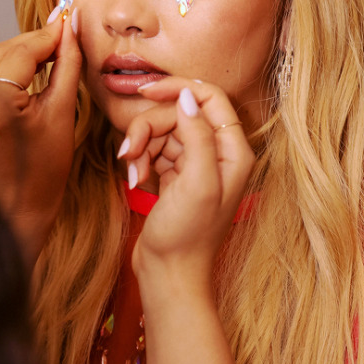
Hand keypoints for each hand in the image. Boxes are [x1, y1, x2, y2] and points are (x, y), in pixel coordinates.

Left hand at [0, 12, 81, 265]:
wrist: (14, 214)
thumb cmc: (42, 176)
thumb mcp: (62, 115)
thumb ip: (68, 66)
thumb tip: (73, 30)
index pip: (25, 48)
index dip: (52, 33)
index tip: (71, 20)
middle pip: (7, 48)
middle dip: (38, 40)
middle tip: (67, 33)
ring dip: (23, 52)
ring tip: (52, 52)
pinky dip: (8, 67)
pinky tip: (28, 69)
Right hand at [118, 77, 254, 292]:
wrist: (169, 273)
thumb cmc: (187, 235)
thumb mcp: (197, 182)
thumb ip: (196, 135)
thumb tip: (186, 97)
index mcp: (233, 151)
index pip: (209, 98)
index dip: (177, 90)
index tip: (146, 92)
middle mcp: (218, 153)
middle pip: (178, 114)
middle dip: (149, 128)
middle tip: (130, 152)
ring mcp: (196, 163)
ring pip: (162, 130)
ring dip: (141, 146)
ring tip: (133, 173)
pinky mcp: (176, 173)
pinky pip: (155, 149)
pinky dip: (141, 159)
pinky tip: (136, 180)